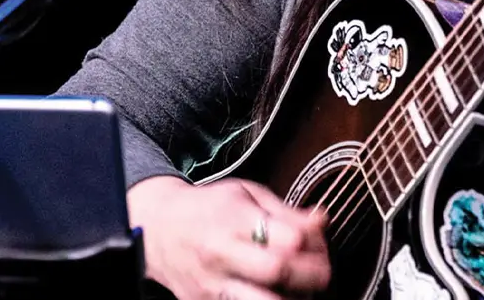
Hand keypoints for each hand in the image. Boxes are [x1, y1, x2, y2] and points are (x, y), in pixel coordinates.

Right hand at [128, 175, 329, 299]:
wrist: (160, 229)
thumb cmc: (209, 208)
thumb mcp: (247, 194)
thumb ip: (286, 211)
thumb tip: (321, 221)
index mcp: (234, 219)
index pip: (286, 236)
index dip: (313, 241)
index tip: (321, 240)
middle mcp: (222, 254)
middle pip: (276, 271)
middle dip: (310, 275)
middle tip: (323, 273)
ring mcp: (212, 286)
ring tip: (304, 292)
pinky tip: (279, 296)